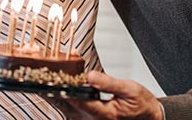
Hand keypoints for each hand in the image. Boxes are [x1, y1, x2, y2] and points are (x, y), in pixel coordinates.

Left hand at [48, 71, 162, 119]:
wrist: (149, 116)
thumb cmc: (141, 104)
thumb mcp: (129, 88)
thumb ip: (108, 82)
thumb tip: (90, 76)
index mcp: (105, 114)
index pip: (79, 102)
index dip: (65, 91)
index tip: (52, 81)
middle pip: (69, 107)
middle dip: (56, 94)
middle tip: (42, 81)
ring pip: (68, 111)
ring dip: (58, 98)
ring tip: (46, 83)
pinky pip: (73, 112)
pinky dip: (65, 101)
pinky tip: (59, 92)